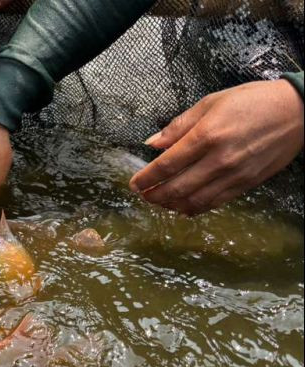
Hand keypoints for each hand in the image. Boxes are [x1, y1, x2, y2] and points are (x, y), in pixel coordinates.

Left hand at [130, 79, 304, 215]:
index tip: (134, 183)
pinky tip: (183, 207)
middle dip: (154, 195)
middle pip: (176, 188)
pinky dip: (194, 208)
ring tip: (159, 201)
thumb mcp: (211, 102)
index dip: (146, 178)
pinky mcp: (246, 184)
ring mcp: (234, 175)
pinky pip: (214, 203)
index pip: (166, 165)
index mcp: (207, 135)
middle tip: (143, 195)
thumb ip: (178, 126)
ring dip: (171, 205)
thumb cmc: (253, 102)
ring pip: (194, 201)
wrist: (298, 111)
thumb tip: (152, 143)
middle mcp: (219, 159)